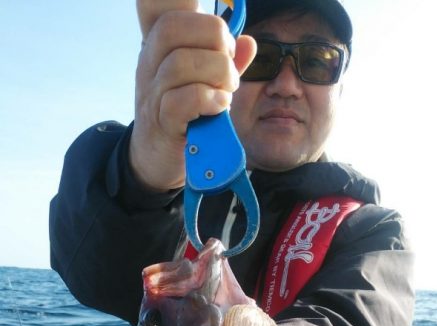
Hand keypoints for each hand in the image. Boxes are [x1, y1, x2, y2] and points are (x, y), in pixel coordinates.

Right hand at [130, 0, 255, 191]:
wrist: (156, 160)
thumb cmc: (183, 116)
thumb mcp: (204, 83)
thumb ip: (224, 61)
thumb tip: (248, 42)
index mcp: (160, 45)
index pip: (159, 4)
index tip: (216, 30)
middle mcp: (150, 63)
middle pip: (174, 27)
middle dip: (214, 39)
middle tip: (229, 66)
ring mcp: (152, 92)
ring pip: (181, 63)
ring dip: (217, 74)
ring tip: (226, 92)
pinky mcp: (161, 122)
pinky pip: (185, 99)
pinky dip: (210, 99)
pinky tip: (219, 107)